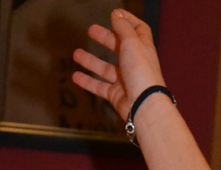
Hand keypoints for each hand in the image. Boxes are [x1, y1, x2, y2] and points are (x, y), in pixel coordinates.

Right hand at [72, 8, 165, 122]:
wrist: (144, 105)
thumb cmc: (141, 72)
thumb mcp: (131, 42)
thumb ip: (123, 27)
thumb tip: (117, 14)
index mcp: (142, 48)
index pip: (138, 30)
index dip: (128, 20)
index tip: (115, 14)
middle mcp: (135, 64)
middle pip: (119, 47)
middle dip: (105, 38)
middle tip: (91, 30)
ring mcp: (126, 80)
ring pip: (106, 68)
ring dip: (91, 61)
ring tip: (76, 54)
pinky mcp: (117, 95)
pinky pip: (100, 87)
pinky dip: (88, 82)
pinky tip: (76, 76)